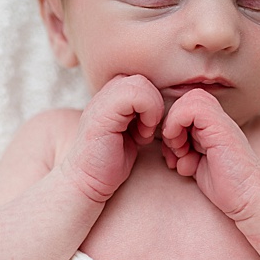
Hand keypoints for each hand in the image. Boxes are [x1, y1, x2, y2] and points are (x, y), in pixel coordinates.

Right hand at [61, 75, 163, 203]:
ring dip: (152, 110)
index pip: (146, 80)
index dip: (155, 102)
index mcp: (113, 93)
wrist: (87, 180)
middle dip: (156, 105)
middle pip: (144, 79)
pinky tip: (141, 136)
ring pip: (142, 83)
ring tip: (145, 132)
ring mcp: (101, 100)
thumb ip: (145, 113)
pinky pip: (136, 96)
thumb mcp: (134, 131)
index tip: (150, 126)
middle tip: (149, 129)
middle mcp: (105, 92)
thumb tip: (172, 104)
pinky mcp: (102, 114)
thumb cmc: (112, 160)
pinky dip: (148, 115)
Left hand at [161, 89, 259, 218]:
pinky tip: (183, 150)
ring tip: (181, 153)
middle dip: (171, 127)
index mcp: (213, 127)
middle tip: (177, 152)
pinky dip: (177, 125)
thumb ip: (185, 149)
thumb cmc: (227, 186)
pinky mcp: (221, 127)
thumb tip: (167, 141)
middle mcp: (218, 121)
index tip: (175, 154)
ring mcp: (220, 122)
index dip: (172, 128)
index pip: (183, 109)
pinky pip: (191, 108)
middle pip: (183, 102)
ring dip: (174, 127)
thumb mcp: (198, 164)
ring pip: (187, 100)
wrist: (250, 197)